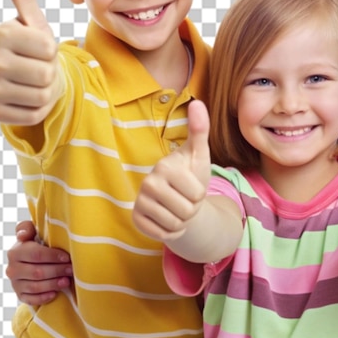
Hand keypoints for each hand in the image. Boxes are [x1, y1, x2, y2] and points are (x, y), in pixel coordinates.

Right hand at [0, 0, 59, 124]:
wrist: (28, 80)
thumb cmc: (34, 49)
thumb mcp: (35, 24)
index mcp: (2, 34)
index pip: (49, 50)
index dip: (53, 52)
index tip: (40, 50)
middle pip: (46, 75)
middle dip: (51, 73)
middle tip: (39, 68)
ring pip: (42, 97)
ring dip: (46, 92)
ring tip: (34, 82)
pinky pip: (33, 115)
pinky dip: (38, 109)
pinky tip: (27, 97)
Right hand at [6, 221, 72, 305]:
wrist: (32, 260)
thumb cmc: (37, 243)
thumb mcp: (33, 232)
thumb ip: (27, 228)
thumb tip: (22, 235)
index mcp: (15, 252)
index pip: (36, 254)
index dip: (53, 256)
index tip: (67, 257)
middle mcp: (12, 269)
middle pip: (37, 272)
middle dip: (57, 270)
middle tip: (71, 269)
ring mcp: (15, 283)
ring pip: (35, 286)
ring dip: (53, 284)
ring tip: (67, 281)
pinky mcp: (20, 295)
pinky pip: (31, 299)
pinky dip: (43, 297)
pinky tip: (55, 293)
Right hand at [132, 100, 211, 240]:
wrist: (179, 199)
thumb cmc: (192, 175)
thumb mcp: (199, 154)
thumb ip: (200, 129)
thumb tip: (197, 102)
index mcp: (165, 166)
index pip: (196, 194)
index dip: (200, 194)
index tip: (192, 186)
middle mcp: (148, 182)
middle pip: (186, 211)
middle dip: (191, 209)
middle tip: (185, 199)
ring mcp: (139, 202)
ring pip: (175, 225)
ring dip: (182, 221)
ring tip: (177, 207)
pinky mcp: (136, 219)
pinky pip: (162, 235)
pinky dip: (170, 231)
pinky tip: (167, 218)